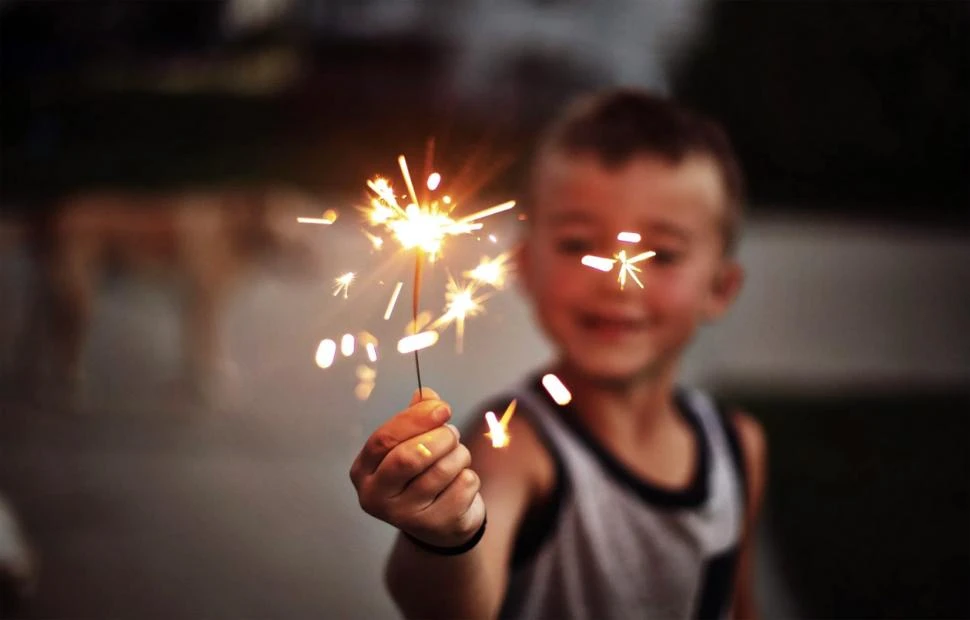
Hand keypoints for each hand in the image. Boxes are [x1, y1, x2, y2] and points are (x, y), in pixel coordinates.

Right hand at [350, 387, 485, 547]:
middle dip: (440, 438)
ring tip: (457, 457)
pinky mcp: (435, 525)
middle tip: (452, 434)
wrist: (439, 522)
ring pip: (442, 470)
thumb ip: (416, 417)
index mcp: (363, 471)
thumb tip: (426, 395)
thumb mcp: (411, 444)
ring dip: (459, 455)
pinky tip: (460, 483)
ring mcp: (404, 516)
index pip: (383, 439)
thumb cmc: (420, 474)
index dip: (415, 419)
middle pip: (409, 457)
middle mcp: (376, 497)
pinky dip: (469, 477)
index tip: (443, 408)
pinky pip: (463, 486)